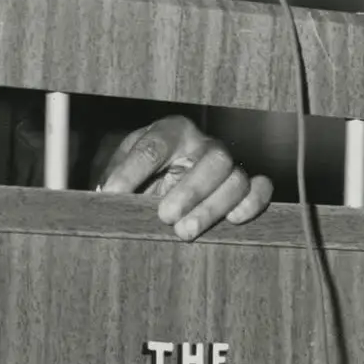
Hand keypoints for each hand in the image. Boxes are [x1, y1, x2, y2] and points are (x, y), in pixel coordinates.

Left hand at [97, 115, 272, 239]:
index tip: (113, 192)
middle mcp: (203, 143)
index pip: (153, 147)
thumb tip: (104, 197)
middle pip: (210, 160)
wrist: (164, 176)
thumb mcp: (123, 168)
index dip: (132, 171)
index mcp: (169, 131)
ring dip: (212, 207)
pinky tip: (233, 220)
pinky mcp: (245, 184)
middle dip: (189, 190)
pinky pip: (260, 189)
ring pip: (235, 179)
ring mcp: (228, 163)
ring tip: (184, 232)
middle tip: (164, 216)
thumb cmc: (144, 171)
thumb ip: (115, 179)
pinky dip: (251, 204)